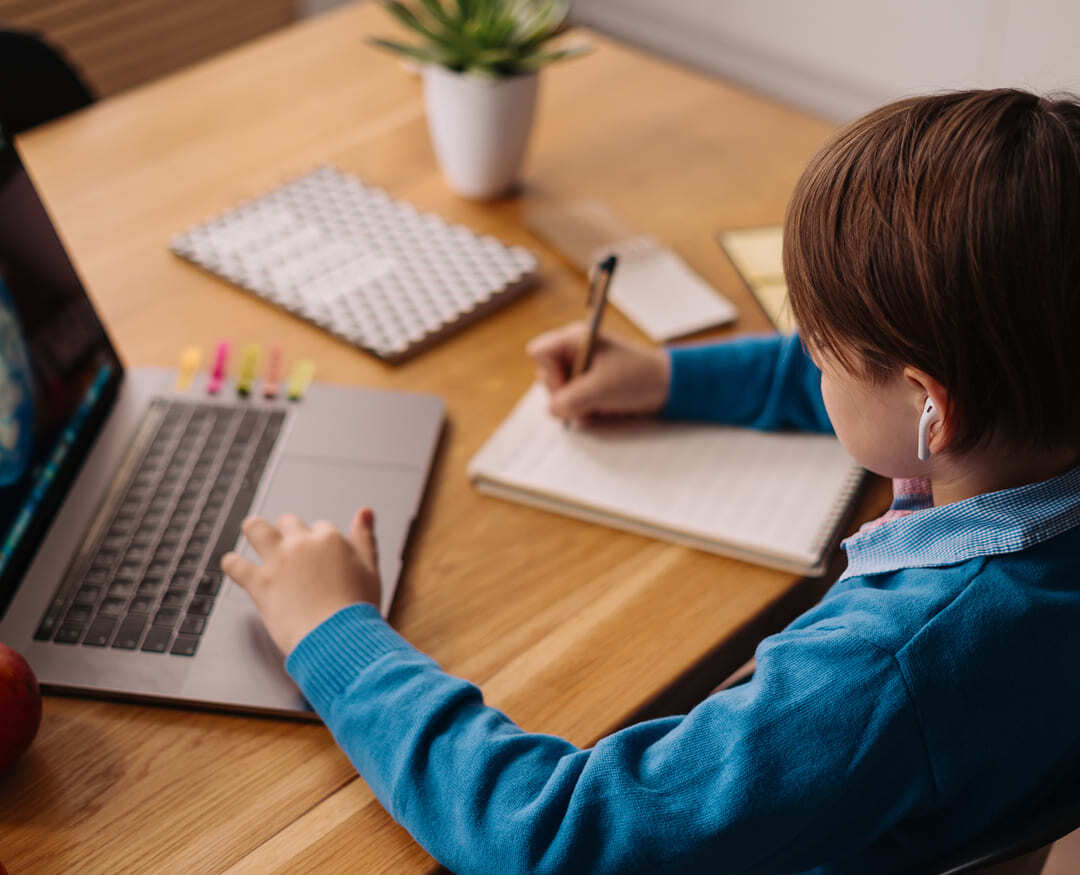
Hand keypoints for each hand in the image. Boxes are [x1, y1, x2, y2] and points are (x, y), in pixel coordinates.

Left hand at [222, 509, 381, 656]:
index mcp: (329, 539)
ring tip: (254, 533)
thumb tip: (365, 512)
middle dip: (288, 531)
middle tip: (288, 546)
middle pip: (288, 522)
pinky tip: (233, 564)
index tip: (318, 553)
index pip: (320, 527)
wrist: (338, 638)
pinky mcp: (260, 583)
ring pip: (256, 528)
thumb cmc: (357, 609)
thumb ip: (365, 537)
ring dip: (255, 529)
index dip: (319, 539)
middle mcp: (301, 544)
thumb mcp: (371, 569)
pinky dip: (232, 563)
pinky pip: (236, 565)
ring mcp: (278, 562)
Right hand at [526, 323, 671, 422]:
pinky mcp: (589, 386)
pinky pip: (572, 402)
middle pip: (546, 376)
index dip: (549, 373)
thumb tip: (552, 410)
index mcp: (576, 339)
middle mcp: (575, 352)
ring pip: (559, 393)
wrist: (668, 388)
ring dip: (574, 406)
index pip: (539, 353)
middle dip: (564, 395)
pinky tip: (600, 411)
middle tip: (586, 402)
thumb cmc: (637, 378)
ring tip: (596, 408)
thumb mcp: (600, 390)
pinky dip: (583, 411)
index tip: (571, 385)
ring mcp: (582, 370)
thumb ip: (570, 400)